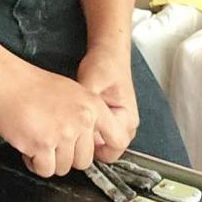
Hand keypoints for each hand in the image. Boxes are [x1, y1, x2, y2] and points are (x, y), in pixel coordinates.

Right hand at [0, 57, 120, 177]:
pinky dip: (34, 162)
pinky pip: (44, 170)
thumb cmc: (32, 84)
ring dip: (48, 159)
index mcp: (92, 105)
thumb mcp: (71, 91)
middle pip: (84, 161)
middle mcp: (82, 119)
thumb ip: (86, 116)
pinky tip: (27, 143)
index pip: (118, 139)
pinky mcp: (42, 145)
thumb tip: (91, 143)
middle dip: (65, 155)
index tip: (91, 150)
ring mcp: (63, 133)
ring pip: (63, 168)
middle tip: (50, 138)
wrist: (4, 80)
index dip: (105, 150)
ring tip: (36, 137)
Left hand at [77, 43, 138, 162]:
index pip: (114, 149)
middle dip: (89, 144)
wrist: (107, 52)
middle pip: (107, 149)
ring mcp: (118, 121)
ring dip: (87, 135)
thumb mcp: (92, 83)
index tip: (79, 138)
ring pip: (101, 142)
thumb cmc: (105, 64)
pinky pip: (98, 132)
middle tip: (74, 131)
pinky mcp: (108, 117)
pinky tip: (77, 116)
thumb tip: (78, 125)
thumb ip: (87, 107)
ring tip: (75, 122)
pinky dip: (87, 128)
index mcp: (127, 118)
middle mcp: (126, 123)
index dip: (94, 147)